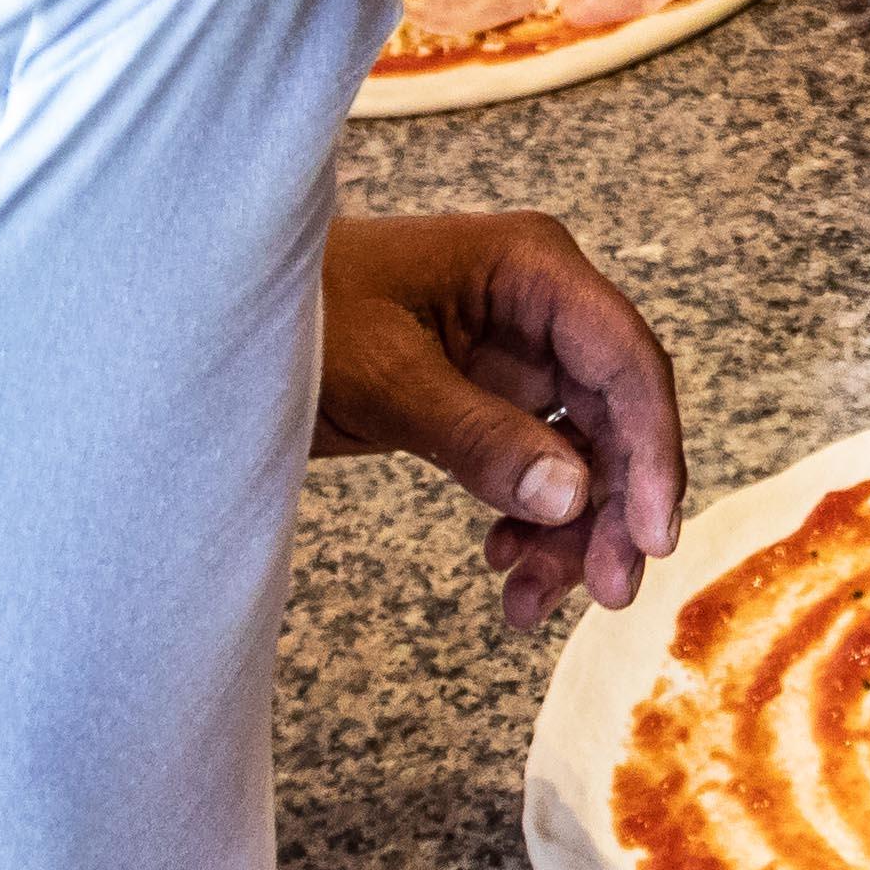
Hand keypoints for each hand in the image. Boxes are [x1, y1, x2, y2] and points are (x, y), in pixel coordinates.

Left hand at [315, 209, 682, 630]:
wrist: (216, 323)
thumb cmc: (292, 313)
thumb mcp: (382, 377)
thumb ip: (477, 435)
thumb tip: (572, 497)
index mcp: (531, 268)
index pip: (625, 361)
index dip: (652, 450)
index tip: (654, 537)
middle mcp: (538, 306)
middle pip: (614, 416)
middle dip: (613, 508)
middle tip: (603, 592)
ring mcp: (514, 353)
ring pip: (582, 452)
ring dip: (570, 531)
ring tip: (526, 601)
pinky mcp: (486, 394)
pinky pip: (536, 464)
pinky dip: (531, 520)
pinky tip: (503, 561)